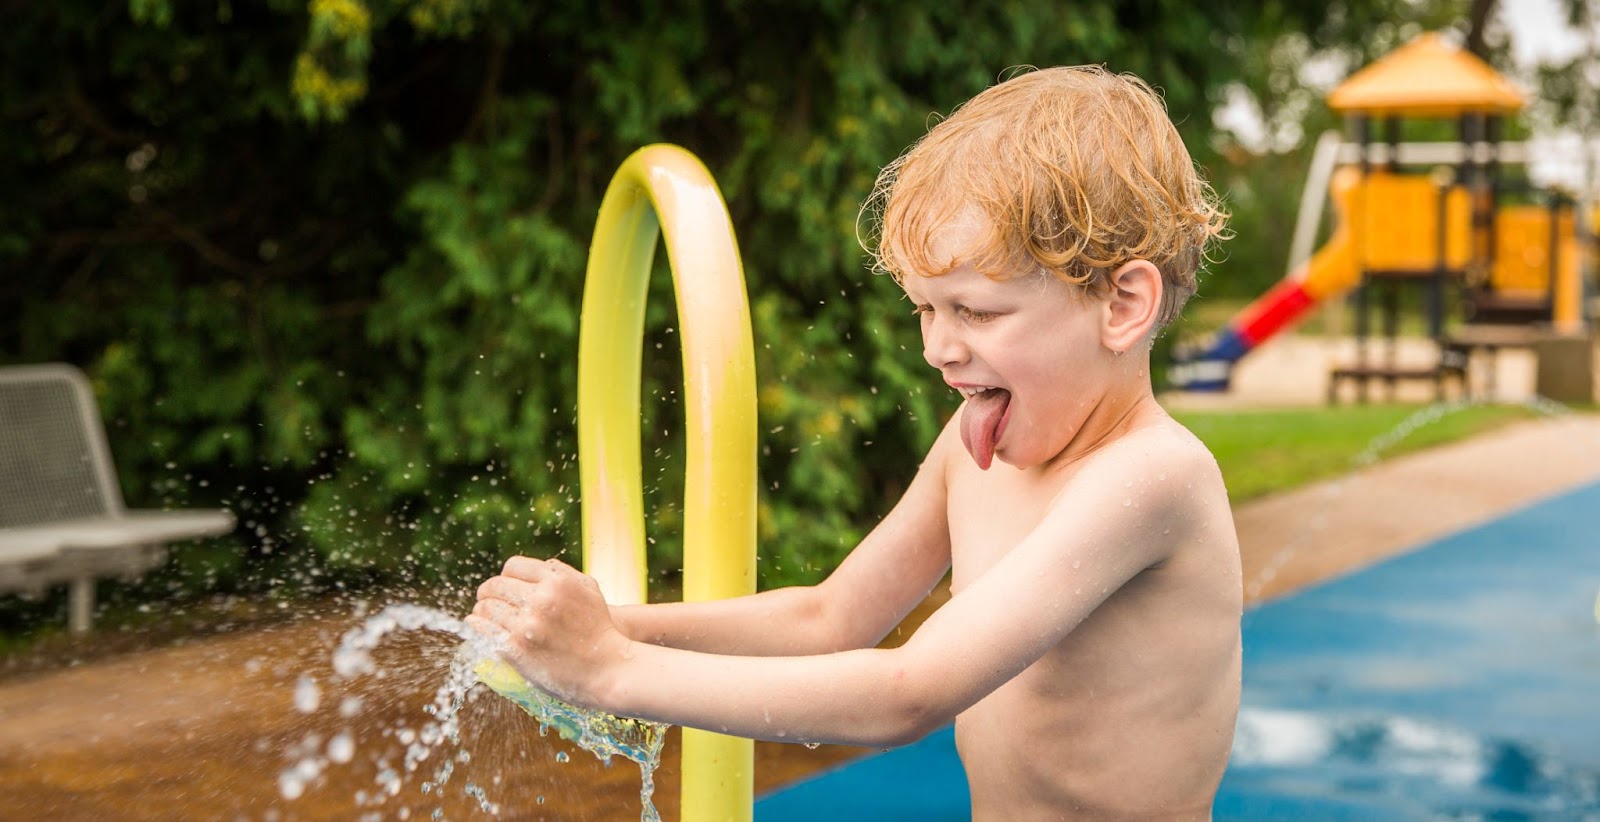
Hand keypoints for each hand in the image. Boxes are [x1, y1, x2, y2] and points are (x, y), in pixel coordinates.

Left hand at [468, 556, 627, 704]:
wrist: (608, 669)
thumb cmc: (600, 629)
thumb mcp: (588, 590)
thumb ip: (562, 574)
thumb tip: (535, 568)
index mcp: (557, 581)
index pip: (513, 566)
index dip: (506, 576)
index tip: (506, 587)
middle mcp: (540, 599)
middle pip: (495, 586)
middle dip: (488, 592)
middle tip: (487, 600)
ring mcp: (526, 625)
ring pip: (485, 608)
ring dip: (481, 610)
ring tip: (482, 615)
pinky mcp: (515, 649)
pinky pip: (483, 631)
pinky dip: (476, 627)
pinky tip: (477, 626)